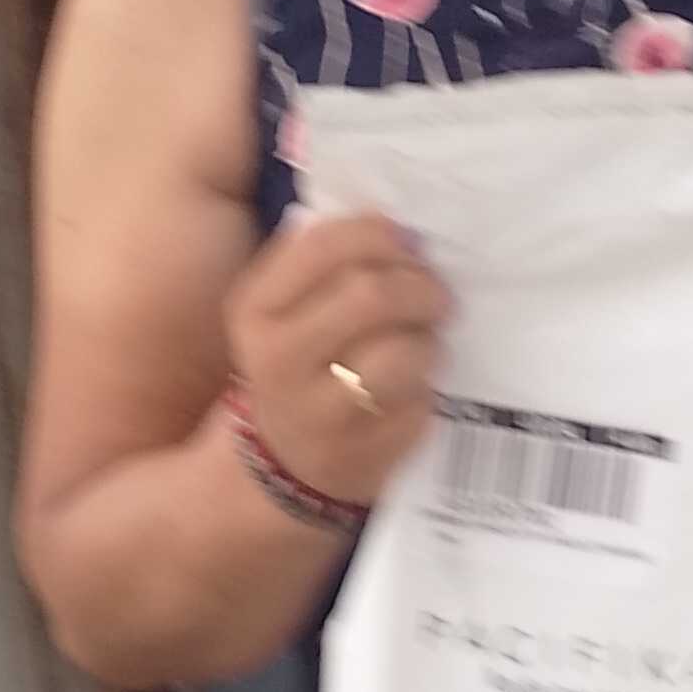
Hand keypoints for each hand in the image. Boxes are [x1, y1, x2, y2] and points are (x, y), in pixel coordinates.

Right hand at [225, 209, 448, 501]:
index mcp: (256, 310)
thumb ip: (327, 263)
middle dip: (419, 287)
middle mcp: (279, 360)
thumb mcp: (285, 312)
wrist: (284, 465)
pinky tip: (412, 390)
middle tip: (436, 296)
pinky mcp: (365, 453)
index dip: (379, 237)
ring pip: (403, 352)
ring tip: (425, 343)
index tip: (408, 245)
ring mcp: (320, 413)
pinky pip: (420, 402)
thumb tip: (396, 226)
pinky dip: (428, 389)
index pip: (322, 247)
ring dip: (429, 341)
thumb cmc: (299, 366)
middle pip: (370, 296)